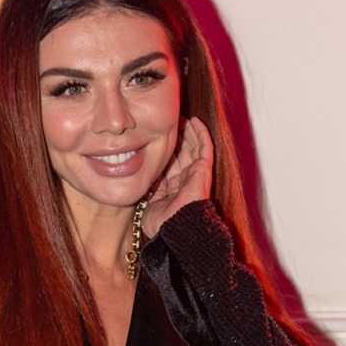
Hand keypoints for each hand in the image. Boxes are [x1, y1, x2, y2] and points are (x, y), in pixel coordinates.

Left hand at [143, 116, 213, 235]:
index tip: (155, 137)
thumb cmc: (161, 223)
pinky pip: (205, 147)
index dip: (164, 150)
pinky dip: (201, 133)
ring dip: (187, 131)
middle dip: (175, 138)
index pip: (169, 164)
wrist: (174, 228)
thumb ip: (148, 190)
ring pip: (193, 147)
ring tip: (181, 117)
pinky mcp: (203, 170)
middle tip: (168, 121)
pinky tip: (195, 120)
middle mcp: (185, 180)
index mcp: (172, 189)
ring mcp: (196, 175)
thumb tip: (140, 177)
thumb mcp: (149, 203)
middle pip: (181, 153)